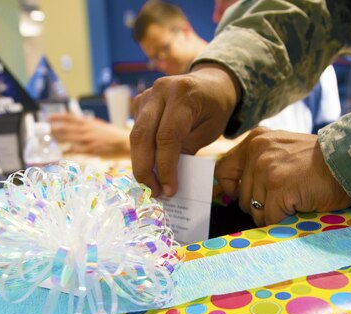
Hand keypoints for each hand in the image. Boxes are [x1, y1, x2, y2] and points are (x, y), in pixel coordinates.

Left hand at [48, 112, 129, 155]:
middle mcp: (86, 129)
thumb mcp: (99, 125)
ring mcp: (88, 139)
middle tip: (45, 131)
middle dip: (54, 129)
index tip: (48, 117)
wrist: (124, 142)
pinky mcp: (91, 149)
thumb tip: (77, 123)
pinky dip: (67, 151)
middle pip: (65, 127)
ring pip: (68, 138)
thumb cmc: (112, 134)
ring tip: (51, 140)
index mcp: (88, 122)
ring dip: (58, 139)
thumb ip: (88, 124)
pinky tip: (62, 153)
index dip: (57, 117)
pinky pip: (75, 150)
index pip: (69, 117)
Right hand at [130, 65, 240, 196]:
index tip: (169, 190)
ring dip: (141, 163)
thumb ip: (188, 149)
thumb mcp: (210, 130)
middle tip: (154, 192)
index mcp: (183, 95)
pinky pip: (136, 131)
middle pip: (142, 135)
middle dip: (145, 169)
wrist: (211, 83)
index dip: (165, 167)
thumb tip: (167, 177)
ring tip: (151, 185)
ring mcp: (147, 94)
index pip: (167, 137)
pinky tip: (150, 168)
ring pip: (135, 135)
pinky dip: (141, 152)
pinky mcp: (140, 102)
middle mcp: (160, 91)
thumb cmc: (215, 109)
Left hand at [215, 128, 350, 225]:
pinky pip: (270, 217)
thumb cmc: (319, 163)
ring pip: (255, 211)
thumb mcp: (281, 150)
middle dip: (260, 205)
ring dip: (273, 214)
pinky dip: (283, 219)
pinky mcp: (279, 187)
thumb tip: (232, 191)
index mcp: (255, 140)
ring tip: (294, 200)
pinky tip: (298, 207)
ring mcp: (267, 169)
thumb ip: (258, 163)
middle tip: (285, 198)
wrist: (348, 162)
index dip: (233, 190)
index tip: (248, 195)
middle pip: (241, 198)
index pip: (223, 171)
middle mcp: (257, 151)